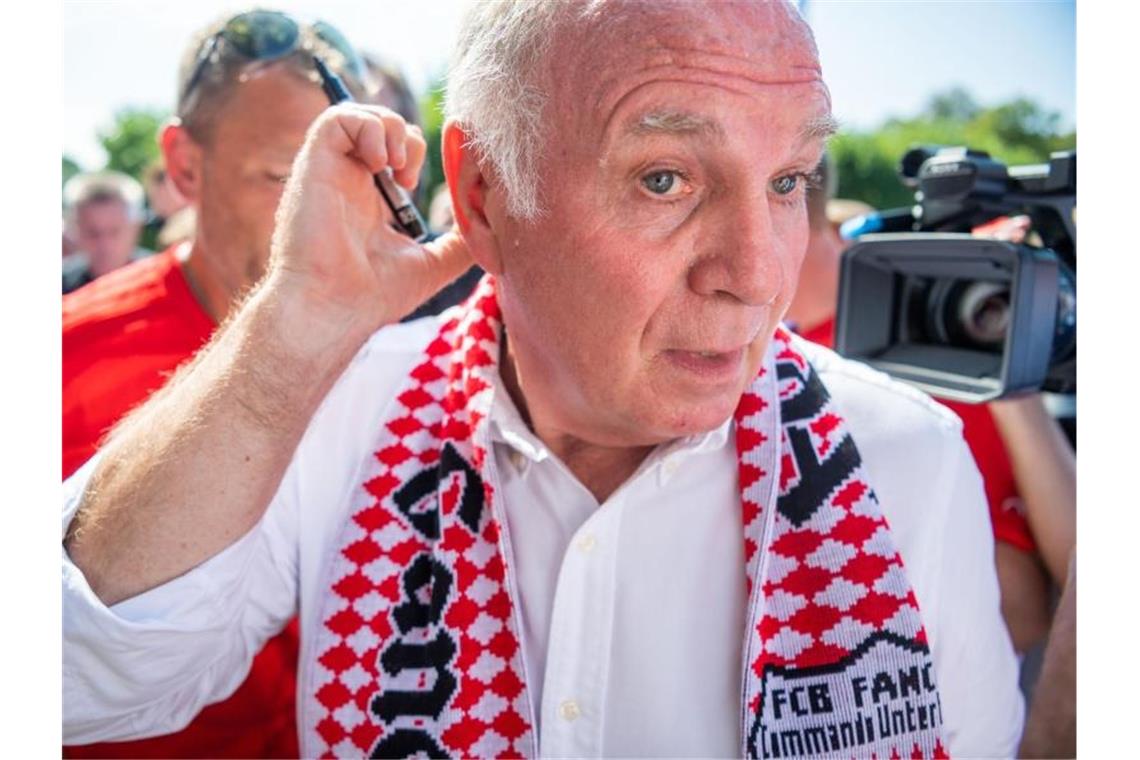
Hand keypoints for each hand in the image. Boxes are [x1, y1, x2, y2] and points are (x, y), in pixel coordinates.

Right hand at [269, 104, 472, 337]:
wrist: (336, 308)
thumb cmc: (374, 296)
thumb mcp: (433, 265)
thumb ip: (459, 243)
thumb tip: (487, 225)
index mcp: (373, 201)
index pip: (395, 153)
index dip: (418, 153)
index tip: (430, 186)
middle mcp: (350, 182)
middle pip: (380, 128)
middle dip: (409, 138)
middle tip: (412, 177)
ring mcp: (332, 172)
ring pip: (359, 115)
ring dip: (391, 129)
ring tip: (399, 167)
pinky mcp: (315, 164)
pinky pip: (337, 118)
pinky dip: (369, 128)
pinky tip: (381, 164)